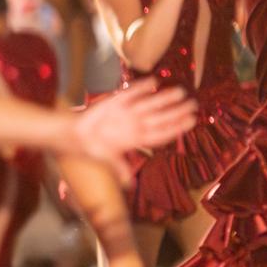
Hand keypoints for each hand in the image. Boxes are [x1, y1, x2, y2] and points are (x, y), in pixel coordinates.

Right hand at [70, 80, 196, 184]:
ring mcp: (126, 113)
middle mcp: (135, 125)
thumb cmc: (90, 149)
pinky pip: (131, 93)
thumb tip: (130, 185)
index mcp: (135, 139)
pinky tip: (154, 82)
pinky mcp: (114, 102)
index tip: (191, 121)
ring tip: (180, 92)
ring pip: (150, 105)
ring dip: (165, 98)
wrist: (73, 134)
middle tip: (193, 104)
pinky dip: (141, 88)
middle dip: (177, 111)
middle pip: (160, 118)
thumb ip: (119, 167)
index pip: (161, 133)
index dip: (176, 127)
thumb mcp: (106, 159)